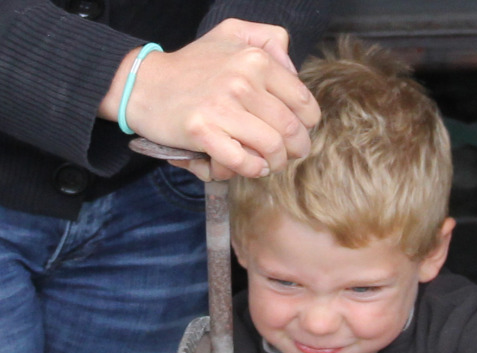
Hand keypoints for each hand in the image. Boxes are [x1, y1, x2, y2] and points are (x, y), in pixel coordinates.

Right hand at [102, 19, 320, 179]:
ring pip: (272, 148)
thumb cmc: (192, 65)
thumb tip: (292, 68)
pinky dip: (251, 170)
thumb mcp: (231, 34)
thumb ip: (268, 39)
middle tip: (287, 156)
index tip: (298, 134)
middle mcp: (242, 80)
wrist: (144, 85)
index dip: (307, 126)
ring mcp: (222, 107)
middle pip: (291, 130)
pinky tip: (249, 167)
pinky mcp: (203, 132)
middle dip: (295, 150)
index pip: (303, 102)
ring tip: (268, 164)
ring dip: (275, 163)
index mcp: (255, 59)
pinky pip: (243, 161)